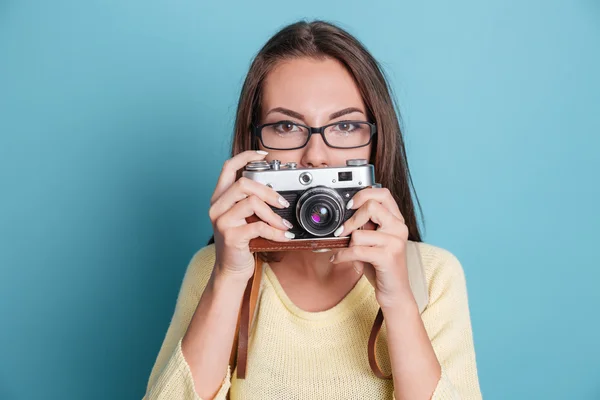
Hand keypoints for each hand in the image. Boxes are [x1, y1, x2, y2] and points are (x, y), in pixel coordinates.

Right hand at [209, 150, 293, 282]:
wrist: (231, 270)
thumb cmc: (240, 242)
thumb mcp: (242, 218)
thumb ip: (251, 201)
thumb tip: (275, 189)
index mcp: (220, 198)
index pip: (228, 167)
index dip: (245, 156)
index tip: (263, 155)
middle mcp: (217, 207)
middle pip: (243, 184)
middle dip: (268, 191)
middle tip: (282, 203)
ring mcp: (222, 222)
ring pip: (252, 203)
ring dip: (273, 214)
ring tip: (283, 224)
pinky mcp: (231, 237)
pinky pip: (258, 226)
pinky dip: (275, 231)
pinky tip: (283, 236)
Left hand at [330, 188, 414, 309]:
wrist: (395, 293)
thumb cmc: (381, 266)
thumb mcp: (373, 241)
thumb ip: (364, 226)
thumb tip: (341, 217)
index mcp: (396, 220)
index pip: (383, 193)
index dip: (364, 194)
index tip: (350, 205)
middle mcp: (399, 227)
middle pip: (371, 206)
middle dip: (351, 219)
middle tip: (342, 231)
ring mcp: (395, 241)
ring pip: (359, 232)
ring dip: (347, 244)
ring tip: (345, 252)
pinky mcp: (388, 256)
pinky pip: (357, 250)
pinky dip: (342, 256)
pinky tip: (337, 259)